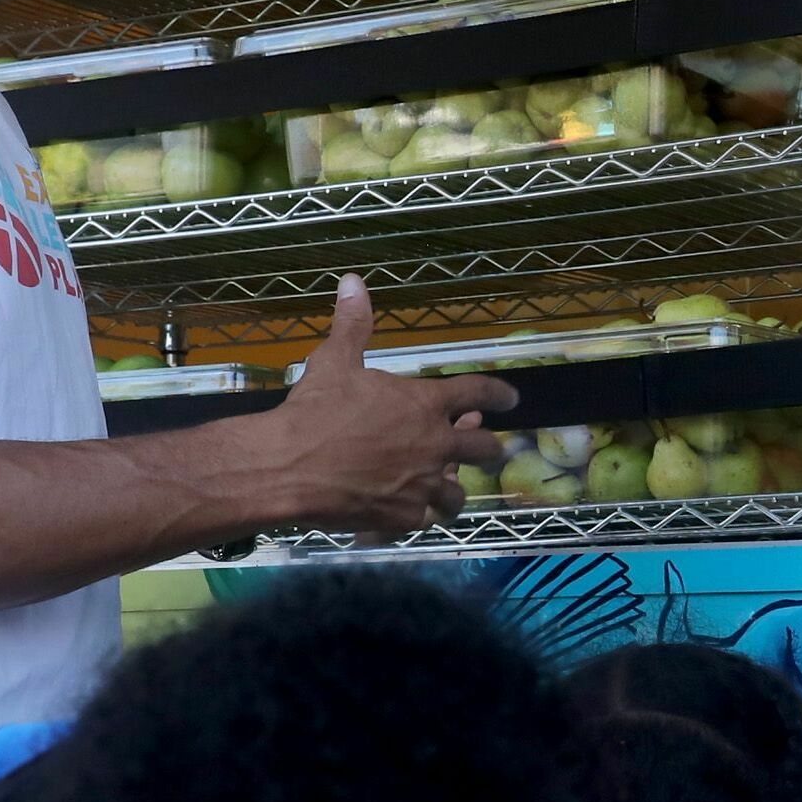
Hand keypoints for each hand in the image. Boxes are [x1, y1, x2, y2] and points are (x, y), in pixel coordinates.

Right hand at [256, 279, 515, 533]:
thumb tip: (353, 281)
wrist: (289, 466)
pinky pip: (428, 520)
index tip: (512, 400)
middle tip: (488, 448)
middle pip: (484, 448)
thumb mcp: (334, 361)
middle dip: (489, 447)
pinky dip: (423, 515)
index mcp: (424, 403)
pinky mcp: (406, 517)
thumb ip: (353, 325)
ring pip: (458, 493)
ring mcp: (423, 484)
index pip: (477, 392)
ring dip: (455, 488)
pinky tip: (413, 512)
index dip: (499, 395)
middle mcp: (435, 444)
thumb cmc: (315, 410)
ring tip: (447, 487)